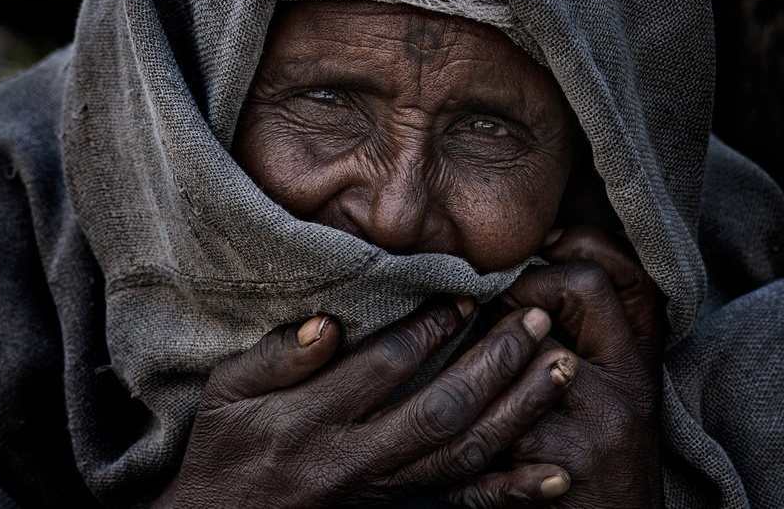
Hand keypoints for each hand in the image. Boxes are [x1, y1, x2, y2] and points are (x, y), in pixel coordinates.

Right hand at [156, 298, 580, 507]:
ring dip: (519, 413)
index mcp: (310, 421)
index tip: (465, 296)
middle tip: (535, 319)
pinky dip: (512, 493)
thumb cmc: (223, 455)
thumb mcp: (225, 396)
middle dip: (494, 362)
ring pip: (463, 456)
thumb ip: (276, 357)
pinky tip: (556, 476)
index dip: (429, 329)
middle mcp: (352, 461)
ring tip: (561, 369)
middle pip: (439, 410)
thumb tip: (329, 324)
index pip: (383, 367)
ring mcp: (380, 496)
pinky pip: (462, 507)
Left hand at [448, 227, 664, 507]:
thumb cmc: (601, 461)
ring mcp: (602, 421)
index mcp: (641, 360)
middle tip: (487, 306)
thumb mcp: (614, 394)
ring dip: (486, 349)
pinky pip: (501, 414)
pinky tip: (461, 427)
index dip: (575, 244)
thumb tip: (521, 275)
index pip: (622, 270)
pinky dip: (473, 419)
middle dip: (521, 286)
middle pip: (581, 287)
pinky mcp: (565, 463)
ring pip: (529, 346)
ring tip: (463, 360)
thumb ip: (584, 337)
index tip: (538, 250)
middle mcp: (631, 383)